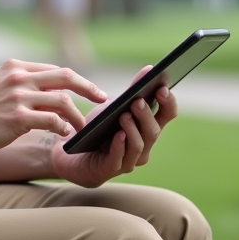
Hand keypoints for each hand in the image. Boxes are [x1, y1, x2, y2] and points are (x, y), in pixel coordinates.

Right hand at [0, 60, 106, 154]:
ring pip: (63, 100)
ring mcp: (18, 97)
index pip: (55, 69)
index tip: (90, 90)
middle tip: (102, 100)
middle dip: (89, 88)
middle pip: (66, 76)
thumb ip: (22, 88)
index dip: (77, 80)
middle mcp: (19, 77)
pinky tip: (64, 136)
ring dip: (77, 116)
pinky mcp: (17, 118)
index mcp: (15, 67)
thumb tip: (49, 98)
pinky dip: (63, 128)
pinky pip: (52, 121)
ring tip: (81, 128)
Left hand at [49, 65, 178, 187]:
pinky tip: (117, 136)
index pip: (167, 115)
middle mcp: (143, 146)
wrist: (70, 150)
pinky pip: (119, 159)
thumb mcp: (114, 106)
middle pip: (153, 131)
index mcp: (147, 128)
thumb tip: (150, 69)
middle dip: (146, 115)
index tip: (162, 88)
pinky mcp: (109, 170)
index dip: (168, 102)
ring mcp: (128, 160)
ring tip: (124, 115)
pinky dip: (119, 147)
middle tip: (137, 101)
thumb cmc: (97, 128)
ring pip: (138, 146)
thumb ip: (133, 91)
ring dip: (132, 130)